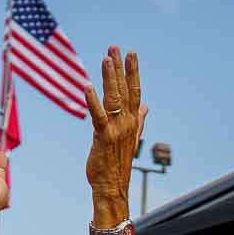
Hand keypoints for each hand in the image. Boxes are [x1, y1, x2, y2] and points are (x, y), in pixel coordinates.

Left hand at [84, 46, 144, 203]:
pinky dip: (93, 101)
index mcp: (132, 122)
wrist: (112, 187)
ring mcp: (116, 130)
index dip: (133, 72)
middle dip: (120, 68)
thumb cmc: (117, 163)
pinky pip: (98, 116)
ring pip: (114, 98)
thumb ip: (139, 119)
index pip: (134, 91)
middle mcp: (127, 123)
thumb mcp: (130, 137)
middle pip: (124, 90)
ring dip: (110, 78)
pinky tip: (87, 87)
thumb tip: (146, 107)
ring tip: (106, 59)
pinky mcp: (103, 138)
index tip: (131, 54)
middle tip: (115, 47)